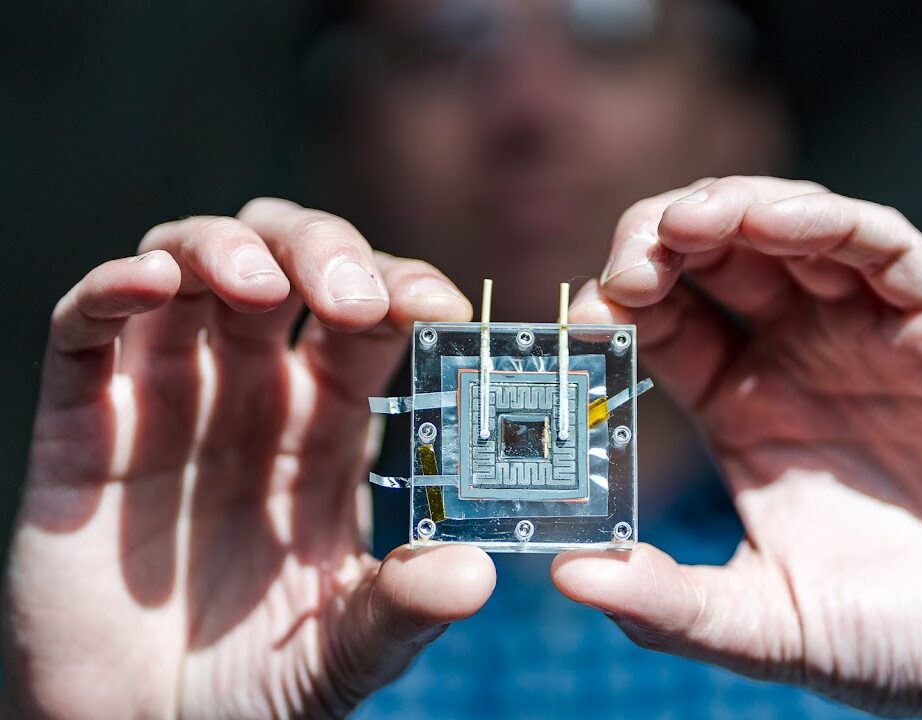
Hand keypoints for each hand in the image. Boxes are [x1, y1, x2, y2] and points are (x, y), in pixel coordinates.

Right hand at [3, 199, 495, 718]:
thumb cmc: (258, 686)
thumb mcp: (345, 650)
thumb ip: (403, 609)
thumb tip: (474, 574)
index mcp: (330, 425)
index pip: (371, 318)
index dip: (403, 291)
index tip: (438, 306)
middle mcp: (254, 394)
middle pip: (286, 263)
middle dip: (322, 252)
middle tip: (350, 296)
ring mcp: (167, 400)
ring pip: (189, 267)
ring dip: (225, 249)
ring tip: (258, 285)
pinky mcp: (83, 428)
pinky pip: (85, 332)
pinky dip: (111, 291)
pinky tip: (147, 283)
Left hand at [552, 176, 921, 716]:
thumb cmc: (906, 633)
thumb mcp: (769, 621)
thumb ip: (670, 604)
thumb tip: (571, 577)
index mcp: (743, 407)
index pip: (662, 325)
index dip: (618, 307)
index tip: (583, 317)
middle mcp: (796, 356)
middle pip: (709, 258)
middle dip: (657, 241)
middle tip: (625, 264)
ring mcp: (864, 332)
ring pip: (785, 231)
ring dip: (726, 211)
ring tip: (679, 228)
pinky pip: (879, 247)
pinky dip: (821, 220)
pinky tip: (768, 221)